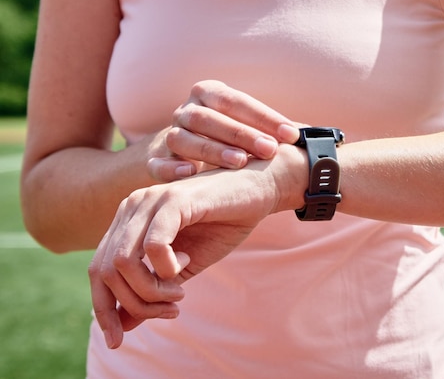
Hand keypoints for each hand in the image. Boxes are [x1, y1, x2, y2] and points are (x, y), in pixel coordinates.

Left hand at [88, 151, 303, 348]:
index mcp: (129, 221)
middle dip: (135, 303)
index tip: (117, 340)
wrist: (259, 191)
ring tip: (180, 290)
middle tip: (171, 309)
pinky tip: (186, 263)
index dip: (104, 309)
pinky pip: (153, 247)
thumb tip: (121, 326)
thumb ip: (152, 290)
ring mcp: (150, 201)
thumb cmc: (223, 225)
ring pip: (124, 262)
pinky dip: (167, 268)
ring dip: (151, 290)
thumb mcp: (183, 267)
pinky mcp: (174, 200)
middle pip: (105, 271)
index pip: (97, 270)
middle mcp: (132, 207)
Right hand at [148, 80, 299, 181]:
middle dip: (242, 134)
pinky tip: (190, 174)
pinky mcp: (153, 160)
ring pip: (185, 138)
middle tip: (270, 150)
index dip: (265, 117)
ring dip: (212, 150)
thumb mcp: (246, 128)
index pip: (237, 101)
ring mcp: (168, 134)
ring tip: (240, 162)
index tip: (292, 135)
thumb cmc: (225, 139)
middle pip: (210, 118)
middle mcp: (187, 110)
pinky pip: (157, 163)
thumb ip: (271, 129)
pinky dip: (171, 168)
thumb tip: (314, 135)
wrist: (178, 155)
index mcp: (209, 94)